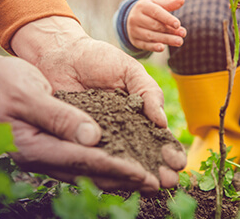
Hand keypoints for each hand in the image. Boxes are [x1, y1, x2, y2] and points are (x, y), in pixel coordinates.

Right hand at [0, 30, 176, 192]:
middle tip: (155, 184)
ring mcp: (46, 155)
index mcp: (33, 147)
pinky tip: (125, 165)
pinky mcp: (52, 147)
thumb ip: (59, 116)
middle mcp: (41, 157)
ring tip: (147, 181)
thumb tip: (92, 138)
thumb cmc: (4, 83)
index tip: (143, 173)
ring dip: (119, 176)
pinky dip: (106, 164)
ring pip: (88, 171)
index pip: (82, 161)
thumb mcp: (29, 94)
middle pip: (89, 172)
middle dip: (124, 179)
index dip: (115, 167)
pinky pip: (83, 161)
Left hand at [11, 16, 185, 188]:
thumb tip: (162, 123)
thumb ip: (148, 93)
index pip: (157, 137)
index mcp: (138, 114)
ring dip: (135, 175)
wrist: (61, 54)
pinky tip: (116, 177)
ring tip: (149, 186)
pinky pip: (91, 156)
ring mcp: (98, 137)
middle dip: (157, 169)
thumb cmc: (98, 58)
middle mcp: (120, 129)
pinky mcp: (76, 140)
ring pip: (119, 161)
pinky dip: (103, 167)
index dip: (168, 150)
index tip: (178, 162)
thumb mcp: (129, 71)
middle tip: (168, 181)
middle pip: (142, 155)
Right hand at [127, 0, 186, 51]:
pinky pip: (145, 45)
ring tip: (179, 42)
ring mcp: (134, 30)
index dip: (167, 19)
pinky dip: (153, 47)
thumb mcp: (156, 4)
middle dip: (170, 30)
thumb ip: (169, 4)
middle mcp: (136, 18)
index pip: (156, 13)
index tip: (178, 24)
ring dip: (166, 39)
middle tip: (183, 34)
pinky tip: (162, 48)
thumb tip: (182, 0)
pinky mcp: (135, 41)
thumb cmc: (148, 10)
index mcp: (143, 6)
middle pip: (155, 26)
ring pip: (151, 36)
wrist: (130, 18)